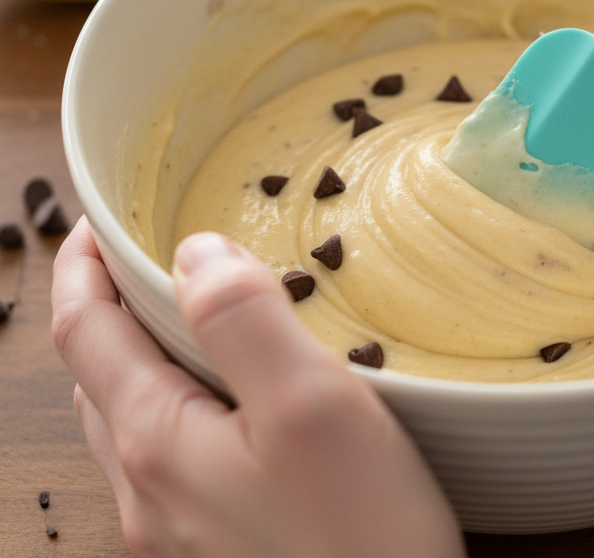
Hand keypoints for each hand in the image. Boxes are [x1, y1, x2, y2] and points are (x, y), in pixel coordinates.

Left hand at [51, 217, 464, 557]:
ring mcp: (179, 525)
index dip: (80, 269)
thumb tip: (197, 251)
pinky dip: (176, 398)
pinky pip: (171, 453)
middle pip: (97, 377)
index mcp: (157, 442)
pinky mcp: (220, 540)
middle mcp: (150, 489)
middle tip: (138, 258)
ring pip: (131, 418)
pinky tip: (230, 398)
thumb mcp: (308, 404)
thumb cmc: (360, 535)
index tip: (97, 222)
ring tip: (180, 315)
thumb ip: (243, 319)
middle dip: (104, 309)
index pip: (85, 335)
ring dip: (136, 355)